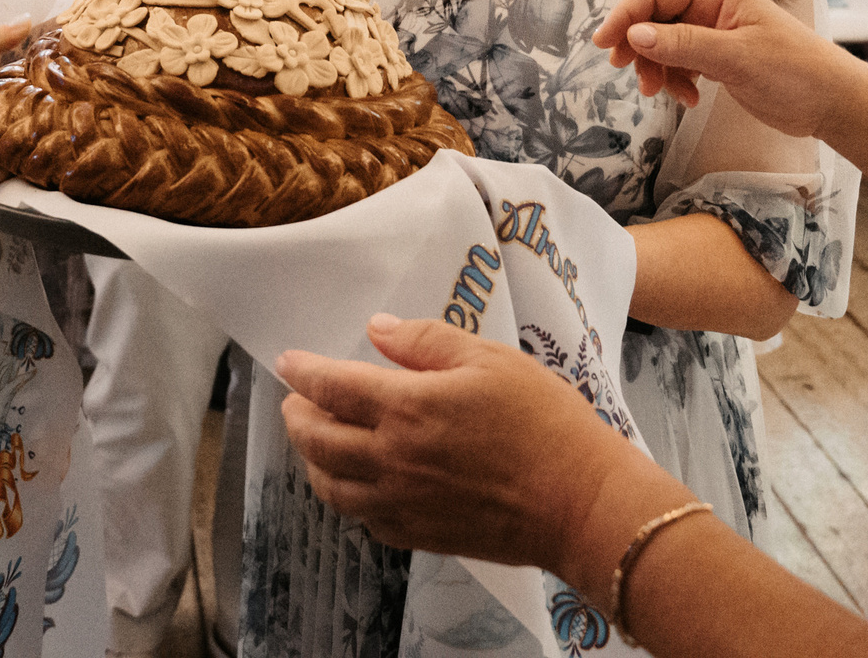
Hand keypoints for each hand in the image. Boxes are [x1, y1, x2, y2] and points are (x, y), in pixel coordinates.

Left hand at [275, 314, 632, 569]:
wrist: (579, 502)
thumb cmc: (544, 422)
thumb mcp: (490, 359)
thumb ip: (426, 341)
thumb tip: (378, 330)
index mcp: (407, 408)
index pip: (332, 388)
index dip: (303, 372)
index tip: (288, 362)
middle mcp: (392, 459)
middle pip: (317, 440)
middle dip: (297, 416)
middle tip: (297, 400)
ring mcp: (402, 504)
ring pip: (331, 486)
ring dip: (313, 459)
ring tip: (317, 441)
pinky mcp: (420, 536)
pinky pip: (363, 519)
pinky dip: (347, 498)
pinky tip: (357, 484)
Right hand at [591, 0, 854, 136]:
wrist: (832, 102)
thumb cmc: (795, 71)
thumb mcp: (736, 57)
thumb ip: (683, 44)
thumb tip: (635, 34)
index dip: (625, 14)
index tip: (604, 44)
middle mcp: (712, 4)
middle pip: (654, 15)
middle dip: (638, 44)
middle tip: (629, 73)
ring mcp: (713, 30)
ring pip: (662, 41)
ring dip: (656, 68)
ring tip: (662, 93)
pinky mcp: (717, 56)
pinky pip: (678, 61)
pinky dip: (674, 79)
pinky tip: (687, 98)